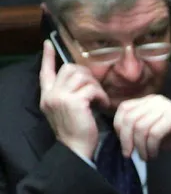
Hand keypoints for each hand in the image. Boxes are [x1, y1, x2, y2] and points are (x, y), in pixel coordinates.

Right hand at [37, 40, 108, 161]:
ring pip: (82, 76)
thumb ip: (68, 95)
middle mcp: (51, 94)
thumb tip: (82, 80)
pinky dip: (101, 96)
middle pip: (70, 69)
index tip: (49, 44)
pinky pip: (92, 88)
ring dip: (96, 86)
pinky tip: (103, 105)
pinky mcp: (74, 101)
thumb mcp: (67, 111)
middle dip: (87, 76)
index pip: (45, 71)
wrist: (75, 150)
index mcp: (47, 96)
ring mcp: (60, 97)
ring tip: (100, 100)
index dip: (47, 57)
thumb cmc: (76, 132)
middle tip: (96, 90)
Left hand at [112, 94, 170, 159]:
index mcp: (148, 101)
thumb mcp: (154, 131)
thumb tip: (123, 140)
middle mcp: (155, 101)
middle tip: (129, 154)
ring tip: (145, 157)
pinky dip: (151, 147)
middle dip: (126, 139)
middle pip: (129, 118)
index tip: (124, 143)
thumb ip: (139, 130)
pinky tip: (154, 155)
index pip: (124, 109)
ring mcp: (165, 108)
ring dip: (140, 146)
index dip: (118, 127)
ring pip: (140, 127)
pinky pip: (154, 133)